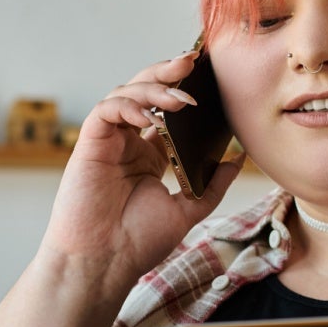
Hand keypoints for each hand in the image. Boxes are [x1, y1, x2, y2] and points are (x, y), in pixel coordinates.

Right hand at [38, 52, 241, 293]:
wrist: (104, 264)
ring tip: (181, 97)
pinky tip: (148, 116)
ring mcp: (108, 142)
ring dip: (154, 89)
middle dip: (167, 73)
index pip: (166, 110)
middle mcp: (127, 143)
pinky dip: (128, 105)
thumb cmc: (137, 243)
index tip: (209, 76)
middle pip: (146, 93)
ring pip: (126, 94)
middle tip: (193, 62)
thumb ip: (213, 185)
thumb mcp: (187, 210)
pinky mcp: (89, 145)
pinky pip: (106, 110)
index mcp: (149, 155)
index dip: (183, 89)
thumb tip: (238, 159)